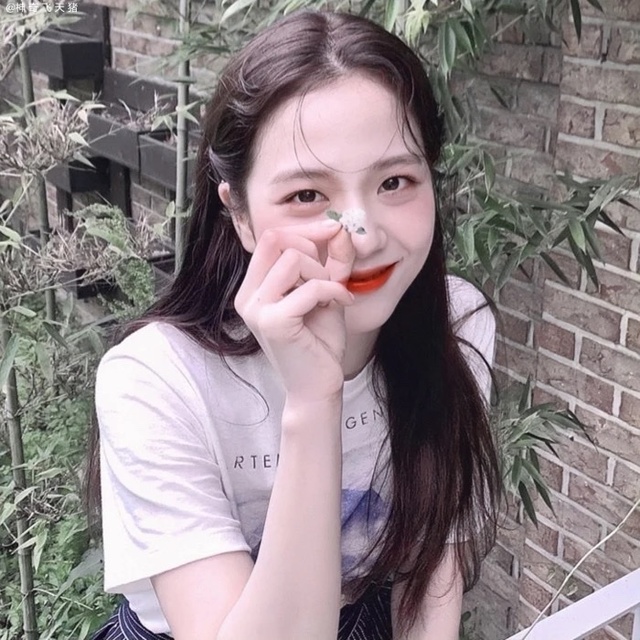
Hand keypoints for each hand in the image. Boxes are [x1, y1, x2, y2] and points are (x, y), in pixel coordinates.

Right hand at [234, 219, 355, 402]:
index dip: (305, 230)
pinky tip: (342, 303)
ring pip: (293, 259)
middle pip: (278, 240)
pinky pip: (309, 287)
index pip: (272, 238)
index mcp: (254, 288)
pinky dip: (332, 290)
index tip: (334, 232)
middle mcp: (248, 296)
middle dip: (314, 249)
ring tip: (332, 295)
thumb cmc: (318, 343)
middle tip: (332, 276)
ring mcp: (257, 310)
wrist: (317, 387)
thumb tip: (338, 227)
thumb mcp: (325, 293)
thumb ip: (330, 262)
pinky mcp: (273, 323)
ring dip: (322, 273)